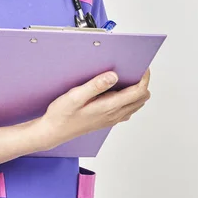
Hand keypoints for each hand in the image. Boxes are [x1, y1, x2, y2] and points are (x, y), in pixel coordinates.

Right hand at [35, 68, 150, 151]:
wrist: (53, 132)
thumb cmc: (62, 114)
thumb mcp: (75, 96)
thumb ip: (95, 85)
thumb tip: (114, 75)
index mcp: (109, 107)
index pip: (138, 92)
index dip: (144, 78)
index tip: (141, 66)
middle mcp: (114, 114)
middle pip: (141, 98)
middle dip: (142, 82)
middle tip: (134, 69)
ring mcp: (112, 119)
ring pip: (136, 105)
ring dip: (137, 91)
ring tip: (127, 77)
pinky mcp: (107, 120)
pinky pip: (127, 109)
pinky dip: (129, 98)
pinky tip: (117, 90)